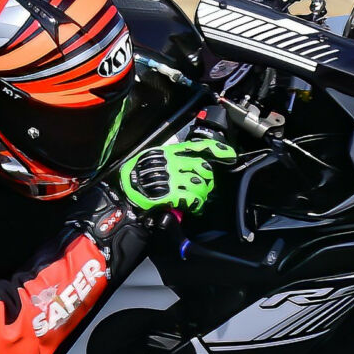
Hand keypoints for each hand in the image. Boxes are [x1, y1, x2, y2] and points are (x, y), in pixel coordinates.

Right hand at [120, 138, 237, 213]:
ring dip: (202, 194)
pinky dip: (196, 204)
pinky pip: (191, 199)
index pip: (199, 146)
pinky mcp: (169, 194)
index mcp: (170, 152)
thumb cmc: (137, 176)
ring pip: (200, 185)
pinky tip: (194, 207)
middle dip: (208, 179)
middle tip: (205, 186)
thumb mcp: (155, 158)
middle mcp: (172, 162)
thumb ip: (174, 158)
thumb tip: (192, 162)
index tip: (230, 155)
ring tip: (198, 198)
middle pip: (203, 168)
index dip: (218, 151)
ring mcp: (171, 178)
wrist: (123, 192)